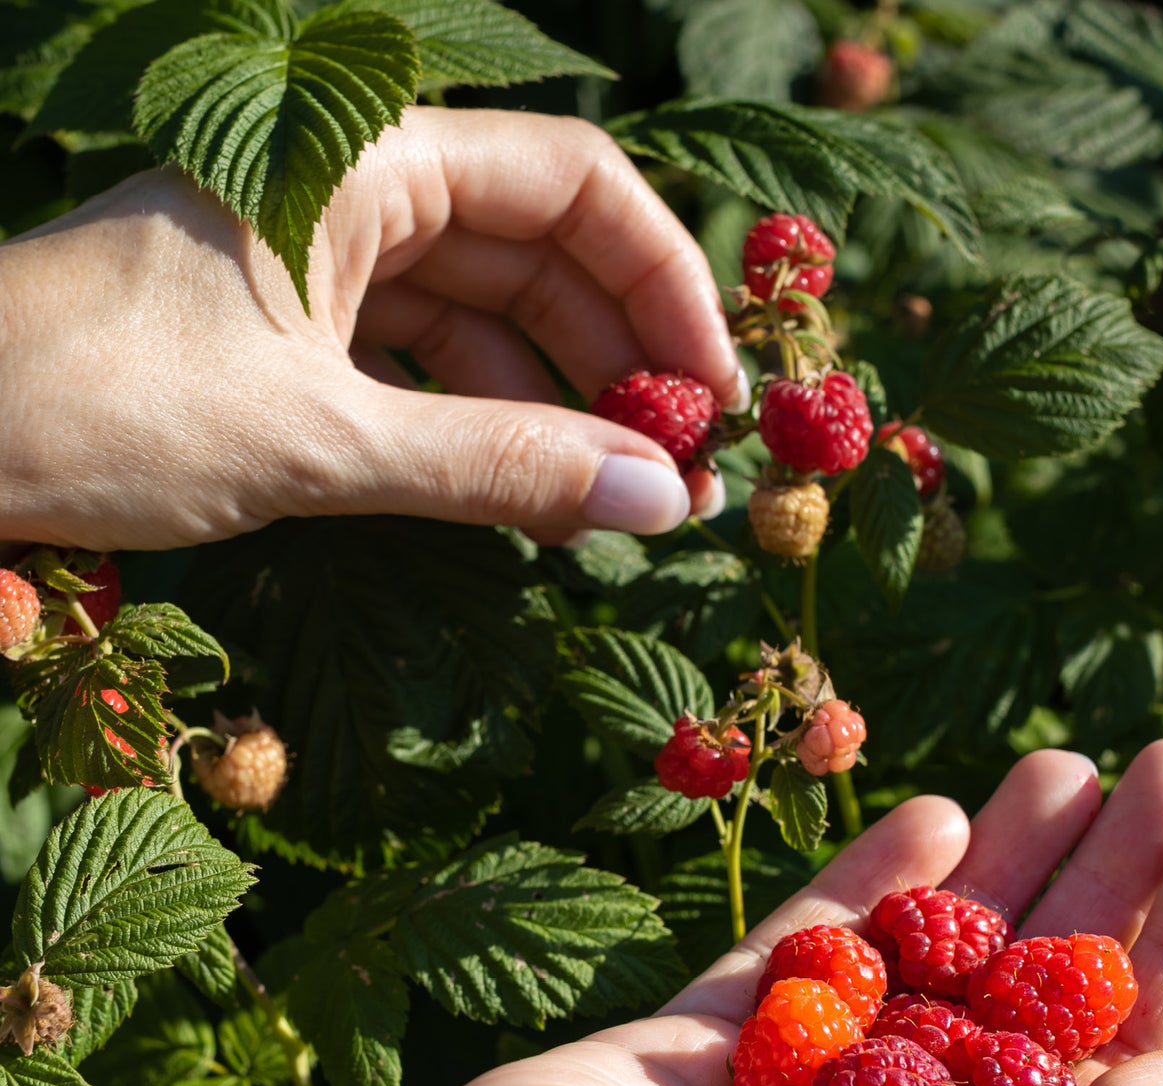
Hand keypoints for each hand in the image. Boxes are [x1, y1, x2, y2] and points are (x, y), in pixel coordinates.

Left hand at [0, 108, 742, 553]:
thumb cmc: (96, 404)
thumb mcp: (320, 440)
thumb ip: (499, 468)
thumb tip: (659, 506)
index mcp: (362, 156)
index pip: (572, 185)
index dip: (665, 284)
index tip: (719, 396)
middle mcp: (353, 188)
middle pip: (542, 252)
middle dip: (623, 361)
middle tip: (685, 475)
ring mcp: (324, 261)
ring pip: (490, 316)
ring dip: (561, 405)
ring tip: (618, 503)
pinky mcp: (297, 331)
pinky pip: (429, 364)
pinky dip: (486, 425)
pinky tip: (529, 493)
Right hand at [152, 741, 1162, 1085]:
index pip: (1143, 1049)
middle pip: (1048, 983)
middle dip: (1112, 872)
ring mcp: (815, 1085)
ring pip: (938, 949)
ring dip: (1008, 858)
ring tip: (1068, 763)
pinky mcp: (720, 1037)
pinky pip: (816, 943)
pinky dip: (878, 883)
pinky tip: (938, 812)